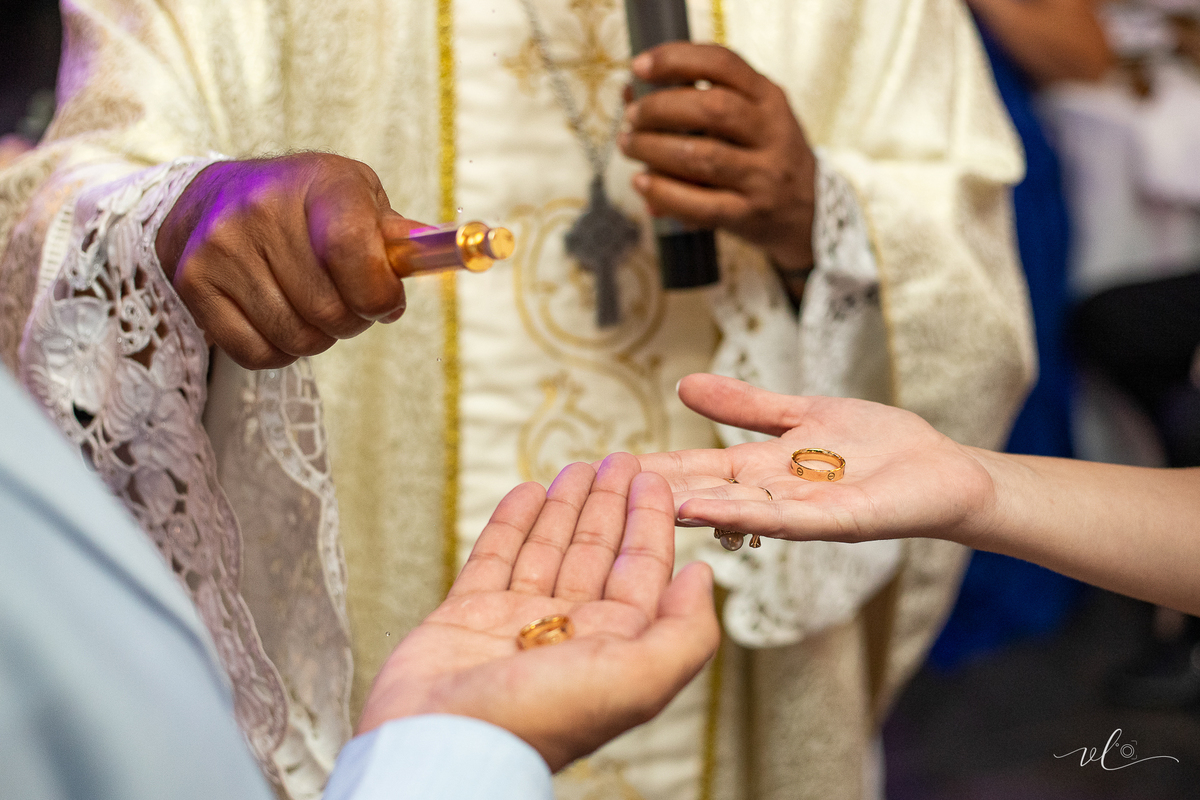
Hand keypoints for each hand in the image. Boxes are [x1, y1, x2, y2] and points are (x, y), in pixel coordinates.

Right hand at [156, 153, 421, 368]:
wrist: (212, 197)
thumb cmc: (306, 204)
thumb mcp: (356, 197)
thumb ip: (396, 235)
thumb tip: (434, 255)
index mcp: (320, 183)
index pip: (356, 254)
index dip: (381, 294)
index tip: (387, 300)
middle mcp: (263, 209)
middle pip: (331, 310)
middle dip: (353, 319)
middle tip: (348, 302)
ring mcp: (222, 246)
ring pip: (297, 339)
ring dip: (318, 337)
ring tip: (312, 305)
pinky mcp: (194, 282)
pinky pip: (257, 353)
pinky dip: (279, 351)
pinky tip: (280, 318)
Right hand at [357, 453, 719, 771]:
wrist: (444, 741)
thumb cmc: (543, 717)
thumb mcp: (638, 679)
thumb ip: (684, 632)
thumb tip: (704, 578)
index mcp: (612, 647)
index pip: (641, 571)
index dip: (650, 523)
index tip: (653, 478)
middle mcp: (568, 632)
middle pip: (597, 554)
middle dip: (610, 505)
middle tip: (619, 459)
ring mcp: (515, 622)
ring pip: (548, 550)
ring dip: (566, 507)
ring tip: (577, 467)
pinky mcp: (466, 616)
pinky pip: (494, 557)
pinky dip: (512, 523)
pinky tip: (527, 492)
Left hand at [619, 43, 816, 272]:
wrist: (808, 210)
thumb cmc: (762, 155)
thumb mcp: (749, 118)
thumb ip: (698, 101)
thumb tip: (630, 94)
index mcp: (769, 97)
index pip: (723, 64)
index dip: (677, 60)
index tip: (640, 66)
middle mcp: (772, 133)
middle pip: (712, 109)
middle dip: (660, 109)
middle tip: (632, 118)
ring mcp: (763, 176)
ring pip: (701, 157)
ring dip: (653, 149)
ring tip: (629, 145)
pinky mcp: (749, 214)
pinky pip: (700, 205)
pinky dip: (663, 192)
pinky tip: (641, 182)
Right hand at [637, 374, 997, 545]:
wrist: (941, 469)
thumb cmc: (876, 445)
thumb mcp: (800, 414)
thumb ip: (745, 406)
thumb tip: (684, 386)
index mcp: (761, 469)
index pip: (694, 468)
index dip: (650, 468)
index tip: (600, 466)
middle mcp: (774, 495)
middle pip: (707, 493)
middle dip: (659, 495)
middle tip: (601, 497)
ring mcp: (805, 510)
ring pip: (741, 511)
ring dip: (698, 510)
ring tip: (653, 507)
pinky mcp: (841, 519)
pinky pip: (791, 519)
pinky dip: (750, 516)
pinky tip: (714, 512)